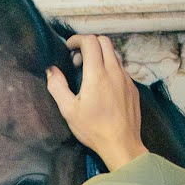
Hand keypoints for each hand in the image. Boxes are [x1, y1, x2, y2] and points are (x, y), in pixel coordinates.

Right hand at [43, 30, 145, 166]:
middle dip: (89, 43)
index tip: (69, 48)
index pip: (90, 41)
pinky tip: (103, 84)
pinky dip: (110, 67)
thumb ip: (57, 86)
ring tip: (89, 72)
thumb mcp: (68, 110)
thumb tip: (51, 70)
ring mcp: (126, 79)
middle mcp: (114, 72)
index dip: (77, 39)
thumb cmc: (93, 129)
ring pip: (114, 54)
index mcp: (97, 74)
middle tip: (77, 59)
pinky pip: (121, 68)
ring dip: (100, 54)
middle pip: (105, 41)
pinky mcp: (133, 88)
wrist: (122, 144)